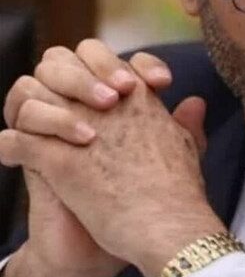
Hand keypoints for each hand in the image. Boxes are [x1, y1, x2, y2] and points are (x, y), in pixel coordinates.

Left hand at [0, 42, 223, 276]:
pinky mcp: (59, 162)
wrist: (167, 223)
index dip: (85, 64)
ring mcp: (80, 128)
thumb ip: (187, 120)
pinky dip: (11, 148)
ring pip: (31, 96)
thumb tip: (195, 102)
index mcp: (135, 95)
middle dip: (49, 79)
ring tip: (30, 131)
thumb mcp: (188, 144)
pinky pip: (17, 141)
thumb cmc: (180, 188)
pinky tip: (15, 158)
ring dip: (27, 112)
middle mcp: (104, 103)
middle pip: (57, 62)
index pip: (96, 53)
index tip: (94, 89)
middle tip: (55, 102)